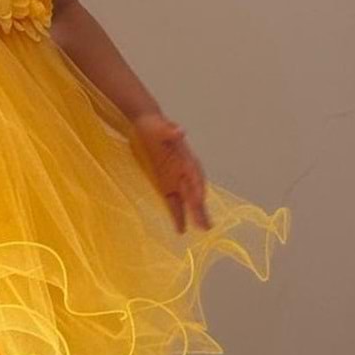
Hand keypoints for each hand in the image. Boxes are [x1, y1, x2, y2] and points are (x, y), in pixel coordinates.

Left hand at [130, 112, 212, 233]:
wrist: (147, 124)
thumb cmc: (155, 126)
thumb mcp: (161, 127)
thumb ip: (170, 130)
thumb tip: (181, 130)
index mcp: (186, 158)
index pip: (195, 177)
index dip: (197, 190)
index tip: (199, 203)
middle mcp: (184, 171)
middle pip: (194, 193)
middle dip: (201, 209)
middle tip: (207, 226)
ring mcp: (176, 179)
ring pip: (187, 201)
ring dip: (194, 215)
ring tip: (203, 230)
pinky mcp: (166, 184)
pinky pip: (173, 202)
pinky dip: (177, 215)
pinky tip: (180, 229)